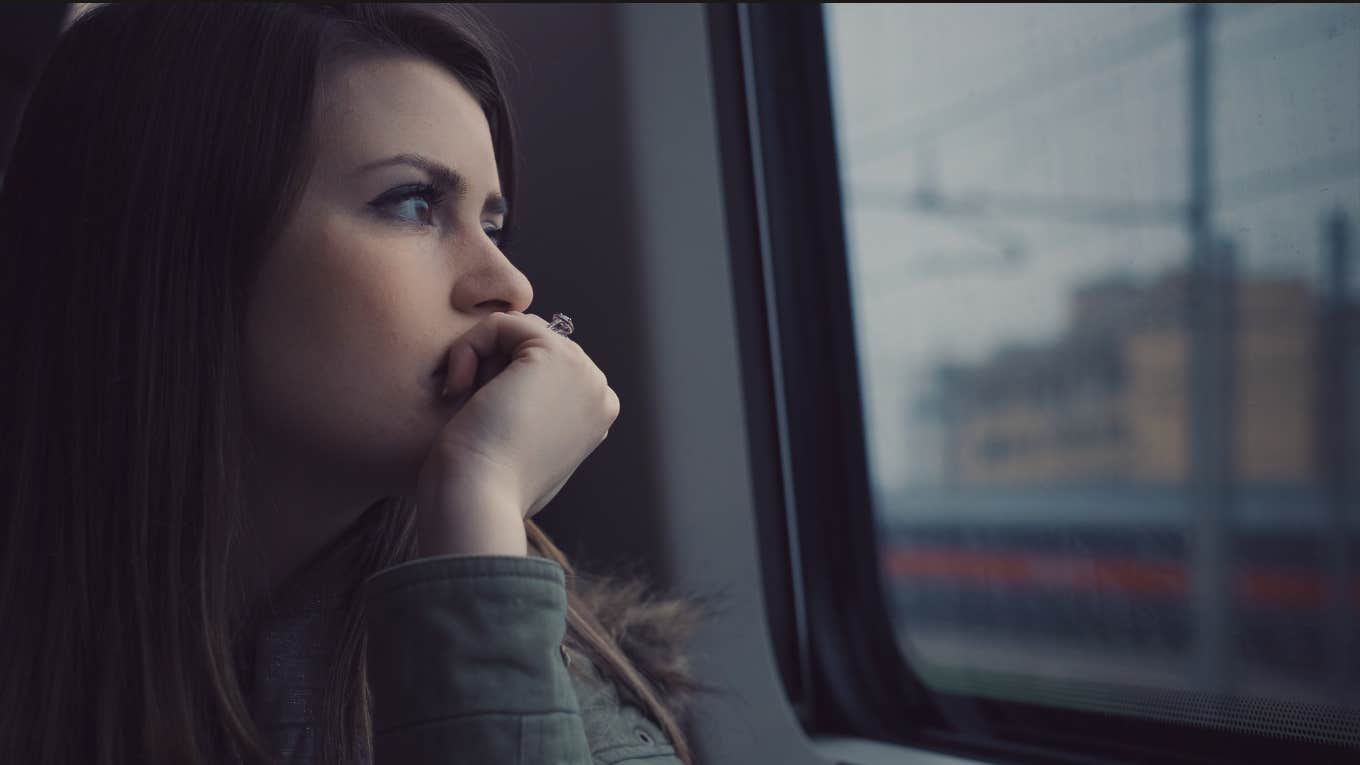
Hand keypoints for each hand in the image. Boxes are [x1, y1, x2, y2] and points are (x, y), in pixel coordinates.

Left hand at [414, 311, 618, 556]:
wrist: (479, 500)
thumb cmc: (488, 491)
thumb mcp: (522, 456)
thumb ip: (533, 423)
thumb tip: (518, 403)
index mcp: (595, 417)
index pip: (542, 369)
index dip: (500, 383)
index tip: (482, 424)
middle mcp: (598, 391)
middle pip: (530, 347)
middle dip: (491, 368)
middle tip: (471, 412)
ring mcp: (583, 371)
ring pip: (515, 332)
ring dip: (478, 358)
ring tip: (465, 400)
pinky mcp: (555, 353)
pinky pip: (501, 323)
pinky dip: (469, 347)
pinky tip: (459, 387)